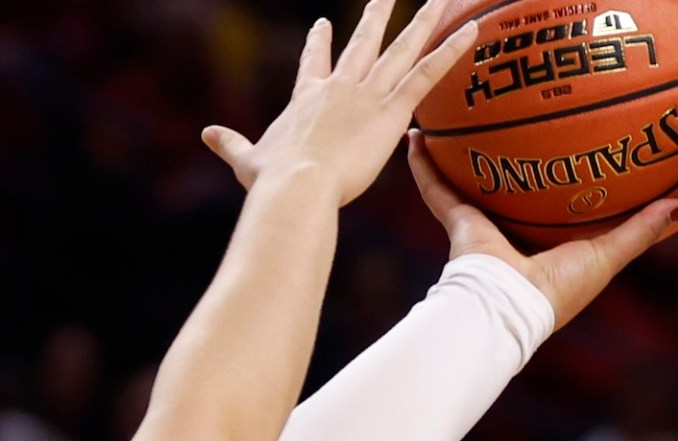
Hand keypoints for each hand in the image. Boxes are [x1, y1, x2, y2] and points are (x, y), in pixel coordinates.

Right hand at [203, 0, 476, 204]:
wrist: (296, 187)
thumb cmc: (272, 182)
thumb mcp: (247, 160)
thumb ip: (231, 144)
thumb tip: (206, 134)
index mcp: (306, 98)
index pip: (314, 63)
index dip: (318, 44)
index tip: (323, 26)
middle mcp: (339, 87)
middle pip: (363, 43)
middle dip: (376, 17)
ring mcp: (366, 95)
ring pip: (402, 49)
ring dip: (424, 21)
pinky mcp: (392, 110)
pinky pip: (428, 72)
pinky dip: (451, 50)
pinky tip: (471, 28)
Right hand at [403, 137, 677, 330]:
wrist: (507, 309)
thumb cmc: (559, 291)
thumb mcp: (609, 255)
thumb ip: (643, 229)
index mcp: (547, 247)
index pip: (558, 207)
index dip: (565, 181)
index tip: (572, 150)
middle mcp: (513, 237)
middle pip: (511, 192)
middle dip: (511, 164)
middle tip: (516, 123)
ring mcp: (481, 230)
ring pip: (470, 186)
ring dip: (462, 159)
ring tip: (460, 122)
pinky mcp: (458, 224)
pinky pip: (436, 190)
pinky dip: (423, 166)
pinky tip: (418, 137)